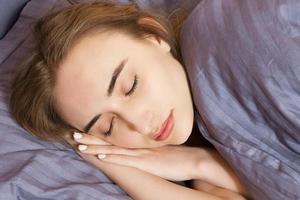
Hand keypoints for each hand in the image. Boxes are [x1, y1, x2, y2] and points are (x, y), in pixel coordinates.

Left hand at [70, 132, 208, 181]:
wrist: (193, 159)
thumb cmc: (178, 156)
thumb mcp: (160, 150)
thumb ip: (148, 148)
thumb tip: (139, 148)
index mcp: (140, 142)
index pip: (116, 136)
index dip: (99, 134)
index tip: (85, 130)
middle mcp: (138, 145)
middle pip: (110, 140)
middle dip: (91, 137)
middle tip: (73, 133)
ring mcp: (141, 153)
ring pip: (114, 148)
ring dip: (95, 146)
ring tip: (79, 144)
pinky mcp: (146, 162)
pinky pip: (126, 159)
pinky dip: (112, 157)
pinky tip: (101, 155)